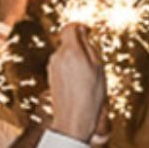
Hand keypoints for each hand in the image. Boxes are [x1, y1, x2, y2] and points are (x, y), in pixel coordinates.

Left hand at [48, 24, 105, 141]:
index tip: (88, 31)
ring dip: (76, 59)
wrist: (73, 120)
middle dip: (80, 47)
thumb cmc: (90, 96)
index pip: (69, 27)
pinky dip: (71, 69)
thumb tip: (82, 32)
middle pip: (69, 42)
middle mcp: (57, 56)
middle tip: (94, 63)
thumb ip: (89, 46)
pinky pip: (63, 65)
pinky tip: (79, 84)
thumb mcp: (98, 67)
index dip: (80, 27)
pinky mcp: (51, 76)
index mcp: (70, 51)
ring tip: (87, 78)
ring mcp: (52, 67)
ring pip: (66, 54)